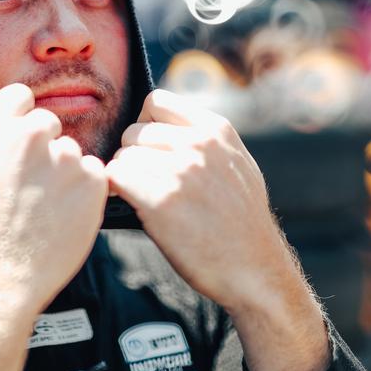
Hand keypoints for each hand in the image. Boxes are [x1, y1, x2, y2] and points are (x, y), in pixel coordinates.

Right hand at [0, 84, 106, 370]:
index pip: (20, 97)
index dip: (22, 119)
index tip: (22, 145)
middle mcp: (31, 135)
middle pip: (49, 124)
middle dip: (44, 149)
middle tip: (31, 187)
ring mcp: (66, 158)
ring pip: (72, 154)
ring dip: (65, 175)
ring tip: (43, 210)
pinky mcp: (92, 182)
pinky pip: (94, 177)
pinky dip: (84, 195)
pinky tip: (62, 218)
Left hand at [105, 89, 291, 309]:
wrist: (255, 270)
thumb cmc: (242, 224)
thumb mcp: (238, 165)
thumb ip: (208, 141)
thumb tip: (168, 127)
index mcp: (217, 130)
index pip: (157, 101)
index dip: (145, 124)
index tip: (148, 148)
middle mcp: (199, 144)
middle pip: (134, 131)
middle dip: (132, 155)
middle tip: (142, 180)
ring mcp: (181, 171)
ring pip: (122, 156)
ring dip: (124, 177)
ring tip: (140, 196)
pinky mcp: (161, 201)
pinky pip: (116, 178)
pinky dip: (116, 192)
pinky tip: (130, 206)